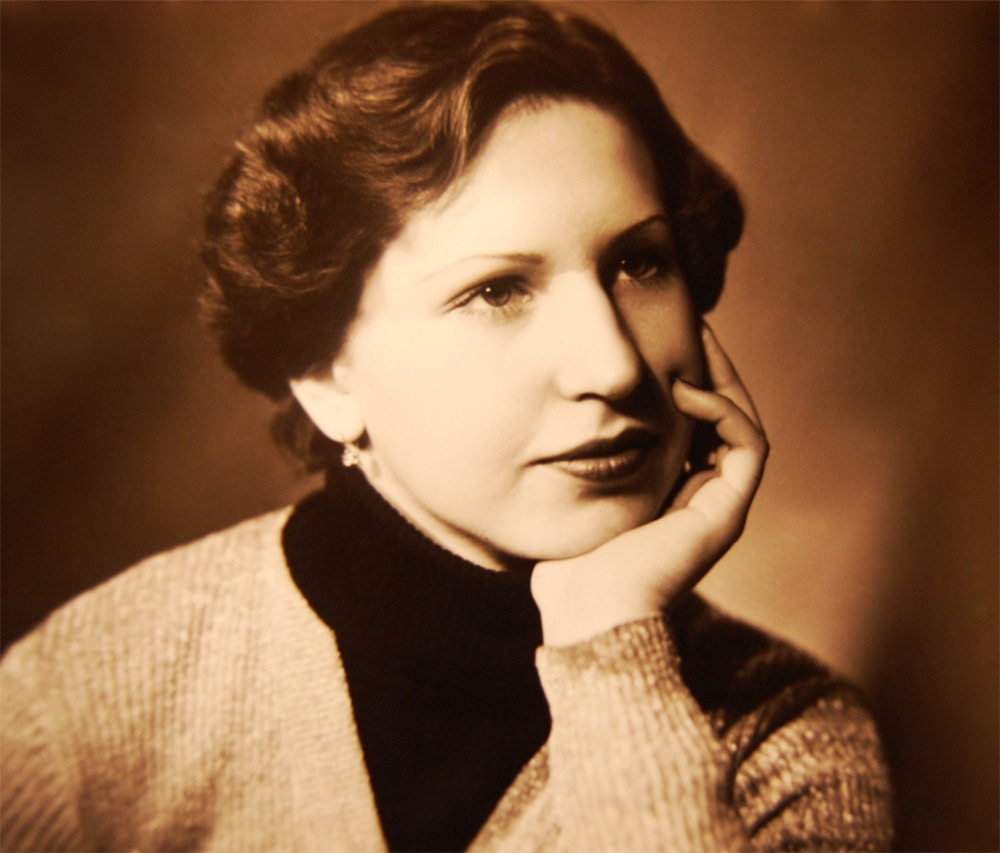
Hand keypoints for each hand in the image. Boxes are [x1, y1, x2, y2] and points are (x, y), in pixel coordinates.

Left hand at [531, 323, 767, 645]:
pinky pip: (749, 446)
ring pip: (744, 425)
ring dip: (725, 380)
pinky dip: (724, 412)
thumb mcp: (579, 489)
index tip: (670, 340)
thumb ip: (589, 456)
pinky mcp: (727, 512)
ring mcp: (721, 505)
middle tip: (695, 325)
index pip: (698, 424)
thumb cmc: (571, 556)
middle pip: (727, 418)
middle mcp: (705, 496)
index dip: (692, 379)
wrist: (585, 605)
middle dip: (714, 369)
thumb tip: (571, 413)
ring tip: (698, 342)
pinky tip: (686, 392)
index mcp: (675, 492)